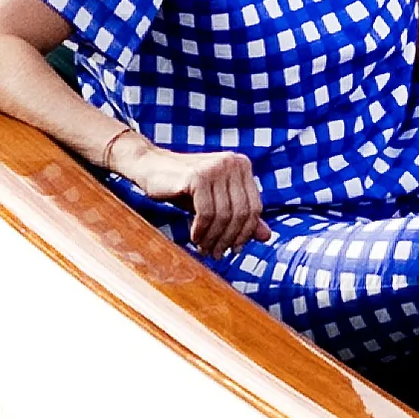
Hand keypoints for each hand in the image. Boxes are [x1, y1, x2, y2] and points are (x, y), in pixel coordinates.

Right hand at [123, 140, 263, 256]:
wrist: (150, 166)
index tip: (234, 250)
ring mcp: (216, 167)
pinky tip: (194, 237)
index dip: (245, 233)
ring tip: (204, 249)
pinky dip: (201, 230)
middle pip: (241, 213)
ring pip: (224, 215)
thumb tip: (268, 236)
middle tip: (216, 254)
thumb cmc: (185, 187)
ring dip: (214, 238)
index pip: (255, 208)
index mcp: (242, 166)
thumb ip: (241, 217)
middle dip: (229, 239)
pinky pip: (206, 212)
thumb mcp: (216, 202)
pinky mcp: (198, 175)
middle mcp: (233, 163)